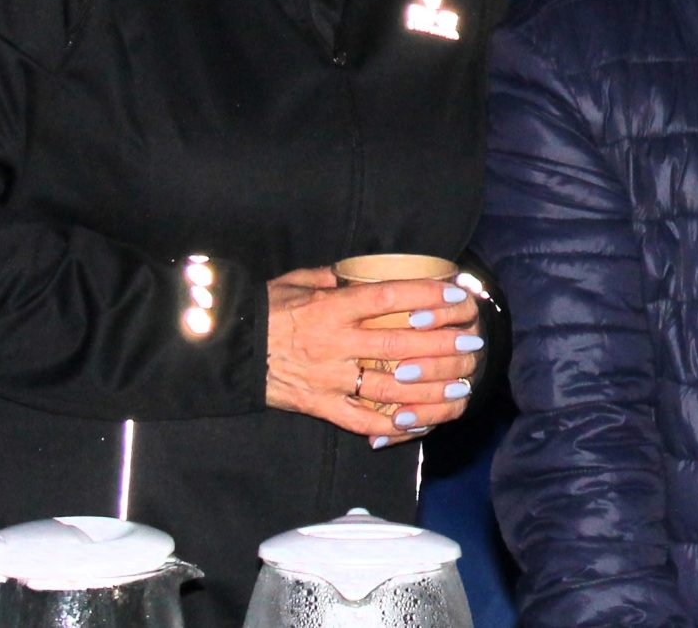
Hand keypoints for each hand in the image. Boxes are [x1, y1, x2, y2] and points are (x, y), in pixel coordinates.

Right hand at [264, 267, 485, 443]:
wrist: (224, 351)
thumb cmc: (264, 310)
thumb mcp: (297, 280)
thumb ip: (334, 277)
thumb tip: (363, 271)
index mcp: (331, 308)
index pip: (389, 298)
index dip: (427, 295)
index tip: (457, 295)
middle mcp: (335, 344)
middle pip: (399, 344)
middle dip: (443, 344)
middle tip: (473, 343)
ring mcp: (329, 379)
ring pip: (390, 388)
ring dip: (431, 389)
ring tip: (462, 386)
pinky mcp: (320, 407)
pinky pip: (363, 422)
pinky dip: (395, 427)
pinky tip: (423, 423)